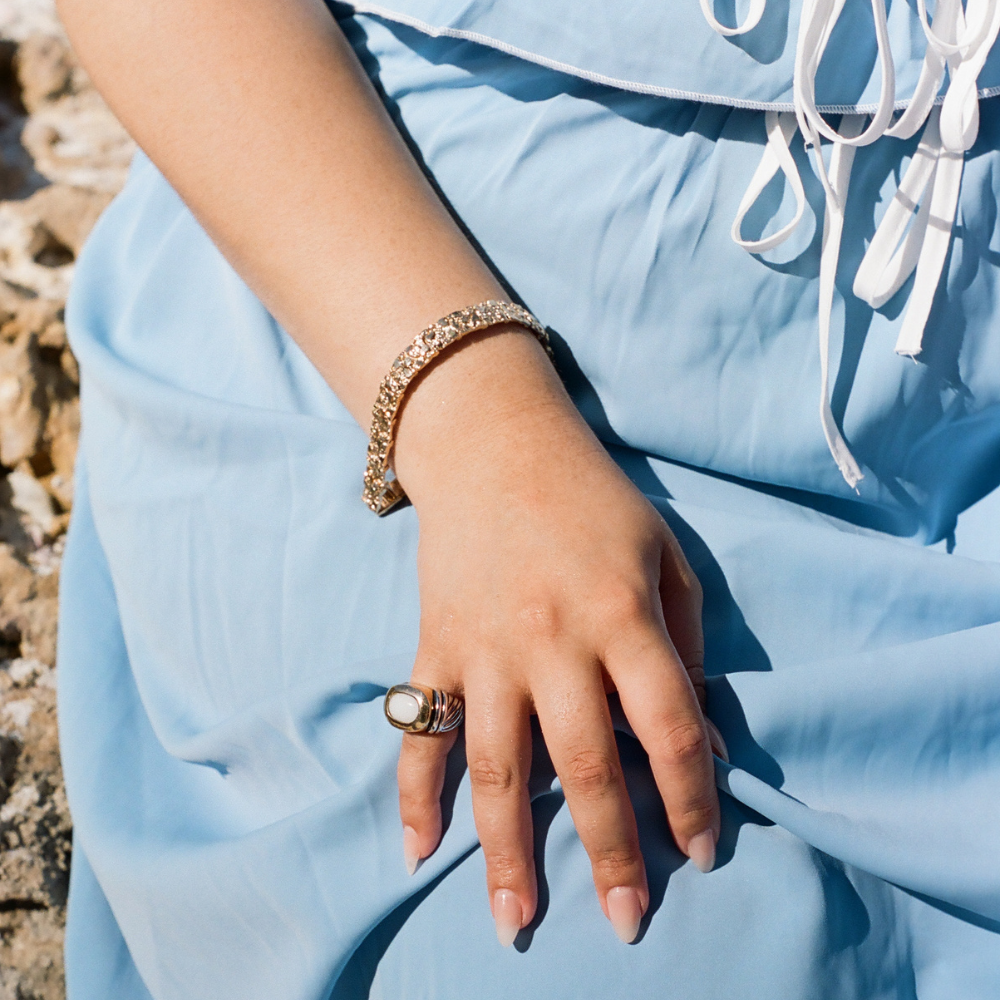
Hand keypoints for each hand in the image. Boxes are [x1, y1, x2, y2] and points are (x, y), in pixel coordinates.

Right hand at [392, 326, 721, 945]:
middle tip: (628, 922)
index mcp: (622, 614)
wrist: (494, 444)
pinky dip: (415, 794)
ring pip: (497, 768)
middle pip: (585, 766)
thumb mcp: (664, 552)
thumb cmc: (593, 499)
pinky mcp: (434, 646)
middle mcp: (554, 640)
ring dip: (509, 852)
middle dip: (611, 852)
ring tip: (518, 919)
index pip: (670, 727)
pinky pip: (421, 732)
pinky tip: (419, 851)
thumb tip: (698, 736)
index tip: (702, 851)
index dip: (692, 798)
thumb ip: (685, 640)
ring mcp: (485, 648)